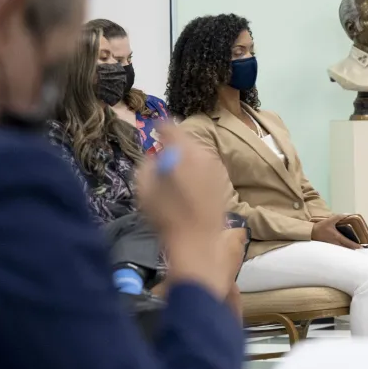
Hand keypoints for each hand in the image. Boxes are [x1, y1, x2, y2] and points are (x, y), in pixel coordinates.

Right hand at [136, 124, 230, 298]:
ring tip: (174, 172)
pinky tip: (187, 185)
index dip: (160, 126)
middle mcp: (204, 154)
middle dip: (174, 145)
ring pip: (197, 153)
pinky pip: (205, 166)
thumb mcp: (144, 188)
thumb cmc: (166, 216)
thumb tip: (155, 157)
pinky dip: (196, 169)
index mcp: (184, 152)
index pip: (171, 127)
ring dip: (186, 157)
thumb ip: (147, 164)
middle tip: (162, 155)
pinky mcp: (223, 181)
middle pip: (186, 140)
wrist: (198, 241)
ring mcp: (216, 168)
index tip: (153, 130)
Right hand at [312, 214, 360, 248]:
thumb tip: (346, 214)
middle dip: (353, 249)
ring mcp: (332, 246)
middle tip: (359, 249)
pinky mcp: (329, 246)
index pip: (348, 242)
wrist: (311, 233)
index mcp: (337, 237)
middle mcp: (336, 243)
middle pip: (346, 248)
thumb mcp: (330, 220)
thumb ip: (338, 217)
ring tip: (353, 249)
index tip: (360, 247)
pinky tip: (344, 248)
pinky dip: (343, 249)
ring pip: (342, 249)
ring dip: (348, 249)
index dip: (355, 245)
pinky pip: (338, 249)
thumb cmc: (321, 227)